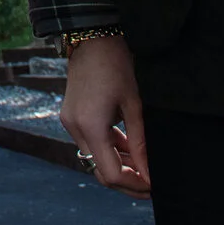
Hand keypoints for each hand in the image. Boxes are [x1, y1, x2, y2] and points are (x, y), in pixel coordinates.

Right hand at [60, 34, 150, 195]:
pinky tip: (129, 148)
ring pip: (95, 159)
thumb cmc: (116, 66)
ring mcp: (70, 123)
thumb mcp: (134, 106)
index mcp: (91, 126)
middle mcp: (75, 128)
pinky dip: (109, 149)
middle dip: (126, 181)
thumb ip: (140, 143)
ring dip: (119, 165)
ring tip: (144, 164)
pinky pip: (91, 143)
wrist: (92, 38)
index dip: (134, 184)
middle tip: (150, 183)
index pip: (111, 173)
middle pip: (100, 171)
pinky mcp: (72, 117)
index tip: (153, 185)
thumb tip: (150, 172)